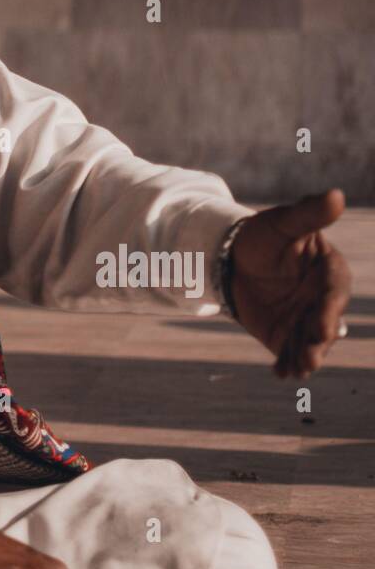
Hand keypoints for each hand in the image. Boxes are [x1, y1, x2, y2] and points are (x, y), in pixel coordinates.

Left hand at [230, 190, 351, 379]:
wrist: (233, 257)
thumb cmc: (264, 236)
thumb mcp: (283, 223)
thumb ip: (309, 214)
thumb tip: (336, 194)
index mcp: (329, 271)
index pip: (334, 293)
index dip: (330, 310)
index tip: (322, 326)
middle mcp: (322, 300)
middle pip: (326, 323)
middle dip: (319, 342)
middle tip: (311, 357)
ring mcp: (306, 319)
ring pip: (311, 342)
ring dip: (306, 357)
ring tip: (298, 370)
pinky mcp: (286, 334)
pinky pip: (289, 352)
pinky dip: (286, 363)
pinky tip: (280, 374)